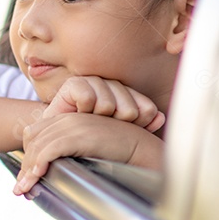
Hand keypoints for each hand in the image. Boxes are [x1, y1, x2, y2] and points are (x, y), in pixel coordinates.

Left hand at [12, 113, 163, 194]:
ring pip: (38, 147)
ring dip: (28, 172)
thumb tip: (53, 176)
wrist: (145, 150)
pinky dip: (38, 166)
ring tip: (24, 191)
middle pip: (32, 139)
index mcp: (69, 119)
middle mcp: (68, 119)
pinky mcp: (80, 135)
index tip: (26, 179)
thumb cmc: (119, 155)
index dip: (28, 156)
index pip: (35, 133)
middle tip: (21, 189)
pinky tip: (35, 180)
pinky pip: (49, 150)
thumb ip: (71, 155)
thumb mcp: (89, 151)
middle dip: (25, 166)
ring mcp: (73, 125)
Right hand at [44, 76, 164, 132]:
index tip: (122, 131)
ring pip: (108, 104)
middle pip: (129, 109)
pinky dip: (83, 109)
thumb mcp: (121, 134)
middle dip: (116, 124)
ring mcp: (93, 81)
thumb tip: (160, 118)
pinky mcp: (74, 83)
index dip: (137, 125)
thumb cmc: (90, 137)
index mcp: (128, 95)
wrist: (58, 138)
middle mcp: (113, 85)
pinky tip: (77, 113)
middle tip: (101, 128)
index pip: (147, 109)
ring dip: (97, 119)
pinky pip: (88, 97)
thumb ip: (142, 125)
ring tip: (88, 122)